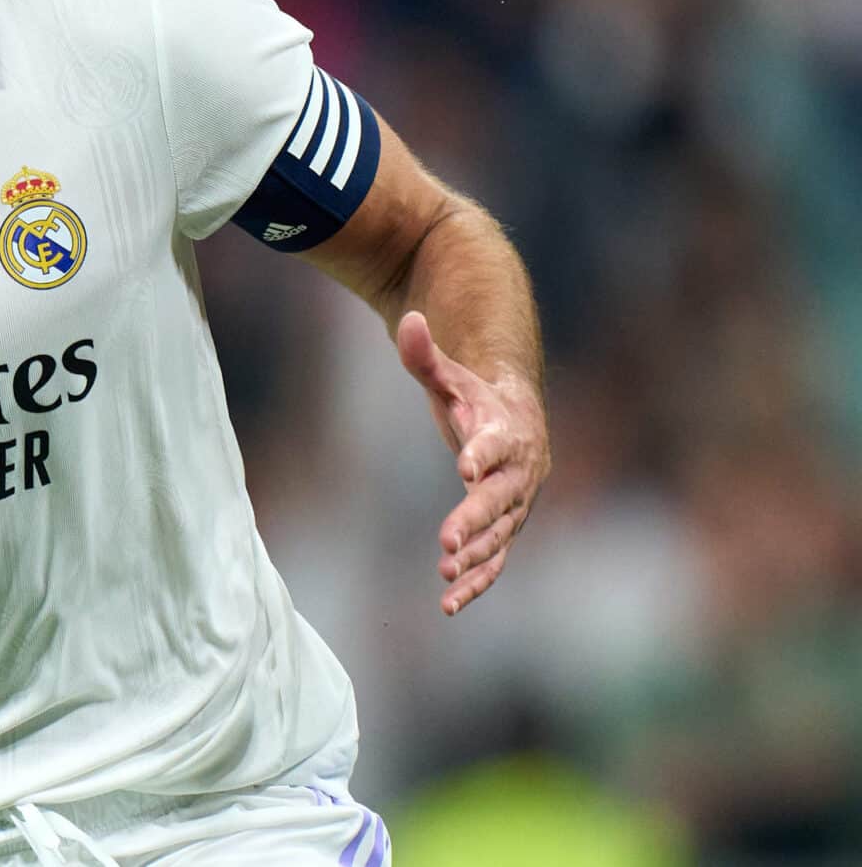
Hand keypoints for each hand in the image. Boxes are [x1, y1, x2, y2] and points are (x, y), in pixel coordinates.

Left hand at [396, 311, 548, 616]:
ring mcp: (515, 506)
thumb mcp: (448, 375)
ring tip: (445, 575)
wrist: (517, 418)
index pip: (496, 445)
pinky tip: (450, 606)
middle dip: (474, 521)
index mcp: (507, 433)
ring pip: (499, 537)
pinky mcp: (505, 529)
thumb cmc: (476, 396)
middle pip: (498, 500)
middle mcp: (518, 474)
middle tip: (446, 543)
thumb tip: (408, 319)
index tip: (465, 467)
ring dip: (475, 558)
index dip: (482, 454)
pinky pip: (495, 561)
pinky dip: (477, 582)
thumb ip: (425, 354)